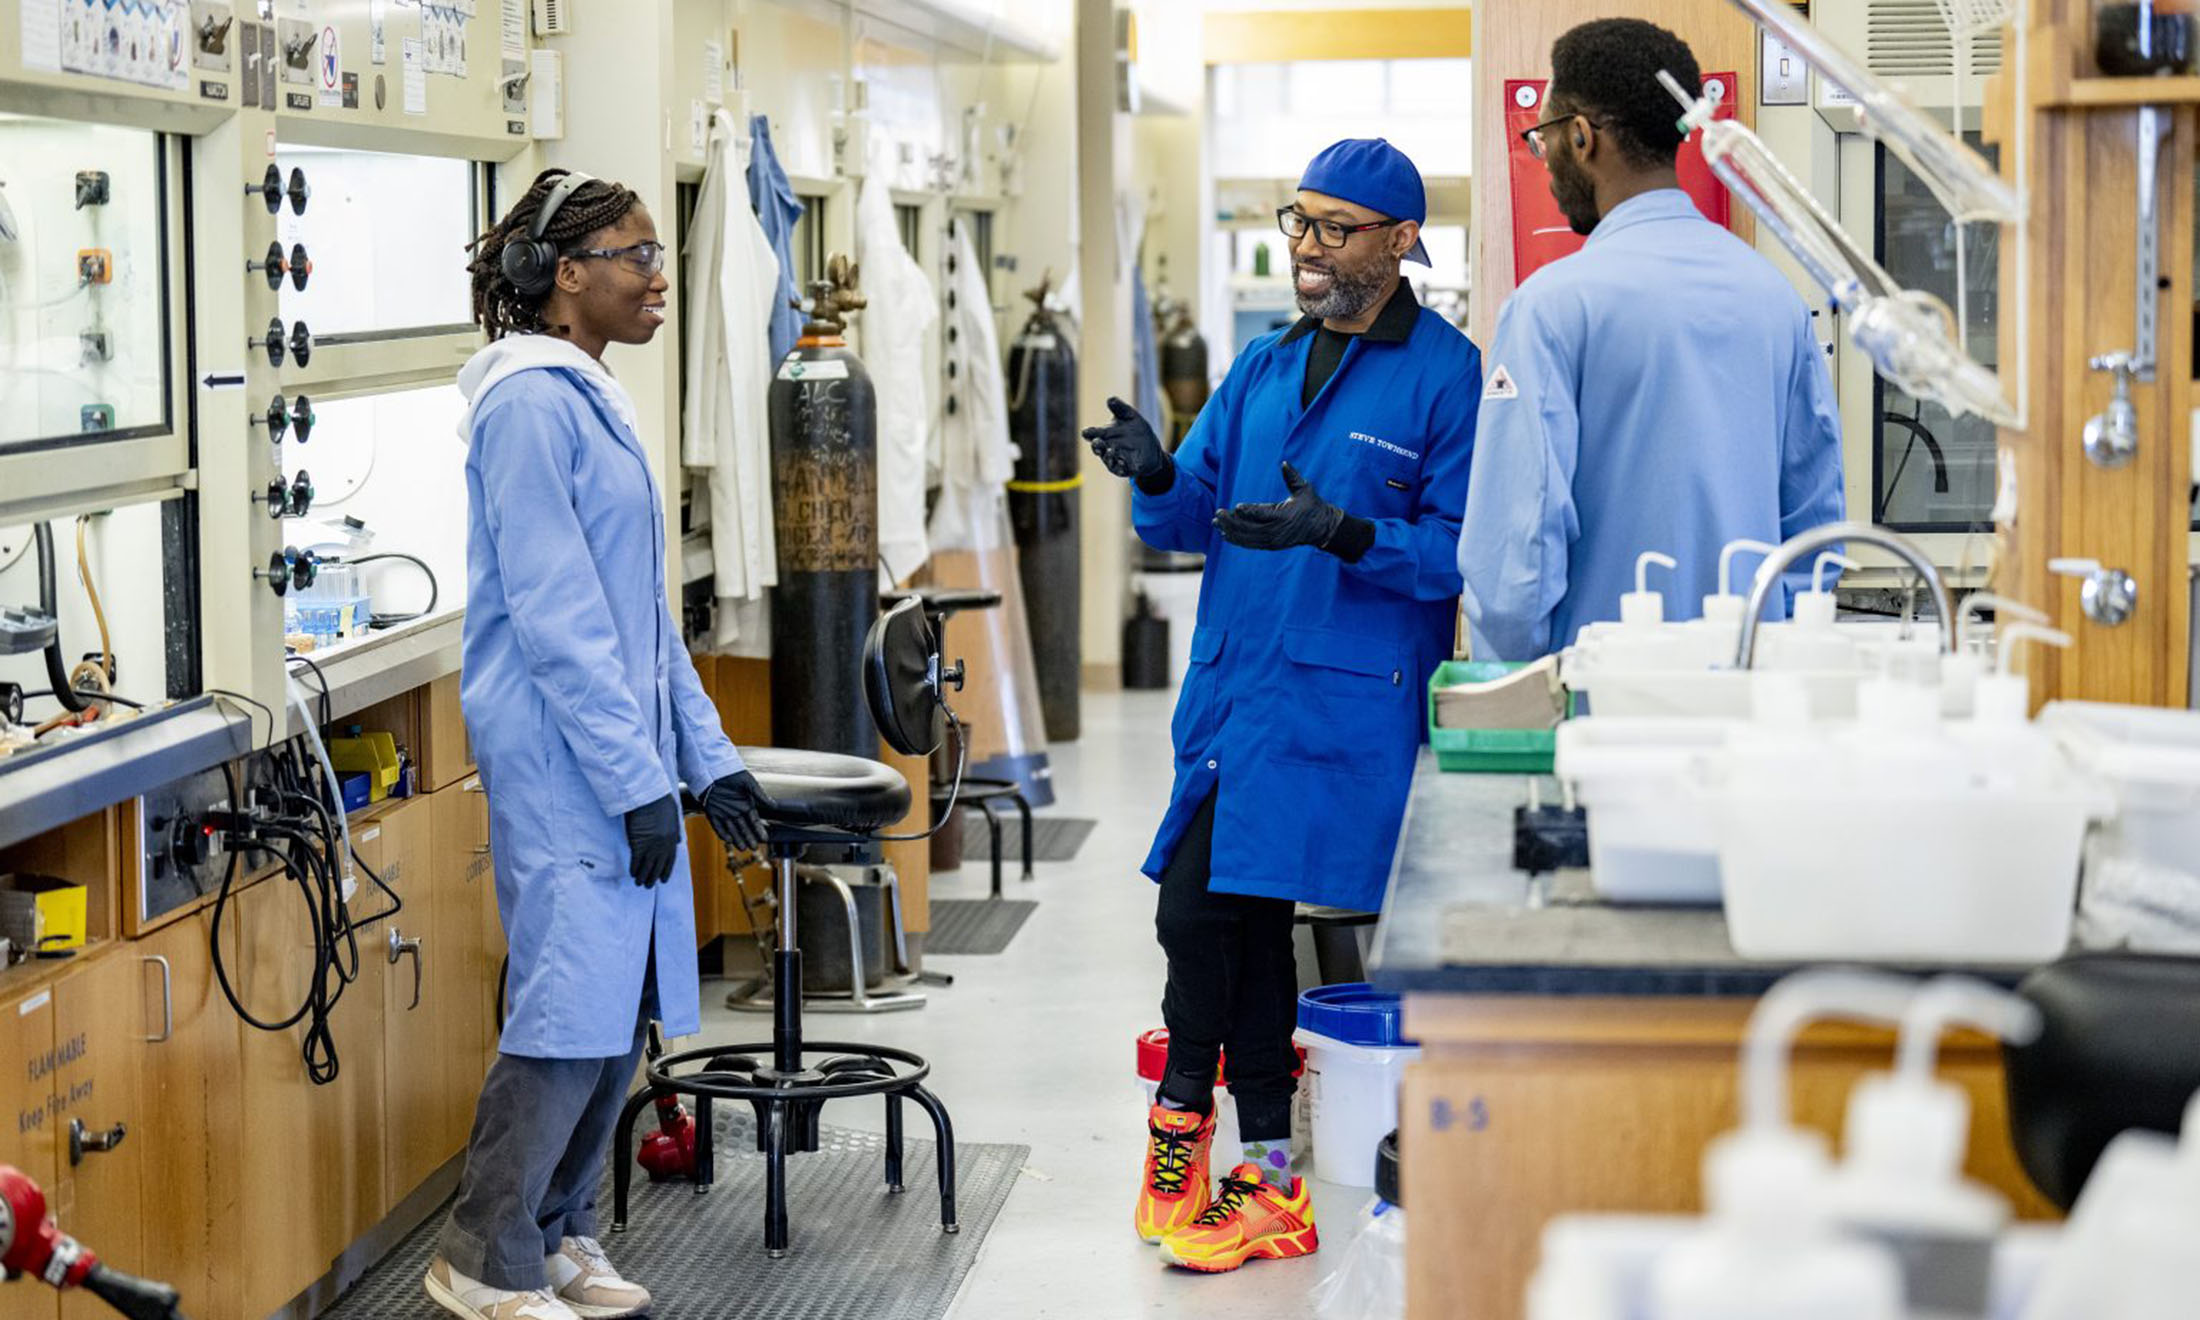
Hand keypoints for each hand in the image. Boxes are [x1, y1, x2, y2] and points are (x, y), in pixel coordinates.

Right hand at [623, 794, 682, 887]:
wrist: (649, 798)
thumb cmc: (661, 802)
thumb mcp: (674, 815)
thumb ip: (676, 830)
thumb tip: (678, 840)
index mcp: (672, 839)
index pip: (670, 860)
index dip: (666, 871)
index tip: (663, 879)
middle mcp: (663, 846)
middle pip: (658, 866)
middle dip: (653, 877)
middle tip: (649, 885)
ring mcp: (650, 846)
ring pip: (647, 867)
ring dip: (643, 876)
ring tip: (639, 883)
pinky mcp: (638, 844)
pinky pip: (636, 861)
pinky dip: (634, 868)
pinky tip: (632, 873)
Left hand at [701, 770, 771, 854]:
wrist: (714, 769)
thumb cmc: (732, 773)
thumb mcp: (749, 784)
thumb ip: (760, 795)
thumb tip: (774, 805)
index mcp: (746, 804)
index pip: (754, 820)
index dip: (759, 830)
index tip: (764, 838)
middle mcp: (736, 811)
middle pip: (743, 828)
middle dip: (749, 838)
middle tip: (754, 847)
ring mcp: (724, 813)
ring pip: (732, 829)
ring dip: (737, 838)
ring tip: (743, 847)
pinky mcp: (712, 812)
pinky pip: (718, 825)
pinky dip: (722, 832)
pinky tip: (728, 839)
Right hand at [1081, 396, 1168, 481]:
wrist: (1151, 448)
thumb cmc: (1136, 430)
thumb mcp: (1130, 416)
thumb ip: (1120, 408)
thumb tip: (1111, 399)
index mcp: (1105, 434)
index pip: (1093, 433)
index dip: (1089, 433)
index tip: (1086, 432)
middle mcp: (1107, 446)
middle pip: (1097, 447)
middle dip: (1096, 445)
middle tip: (1097, 442)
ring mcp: (1114, 458)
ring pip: (1107, 459)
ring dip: (1108, 456)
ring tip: (1111, 451)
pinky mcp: (1124, 468)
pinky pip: (1119, 469)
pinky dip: (1119, 467)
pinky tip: (1122, 463)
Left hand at [1213, 462, 1347, 551]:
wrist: (1320, 528)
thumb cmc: (1312, 505)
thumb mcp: (1304, 489)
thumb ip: (1292, 477)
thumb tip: (1284, 463)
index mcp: (1284, 516)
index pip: (1263, 514)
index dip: (1249, 511)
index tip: (1236, 506)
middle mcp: (1276, 531)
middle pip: (1249, 528)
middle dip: (1231, 522)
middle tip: (1217, 513)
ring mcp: (1272, 540)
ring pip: (1247, 538)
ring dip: (1230, 531)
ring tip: (1216, 523)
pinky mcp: (1270, 545)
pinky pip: (1250, 544)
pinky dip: (1237, 540)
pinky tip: (1225, 534)